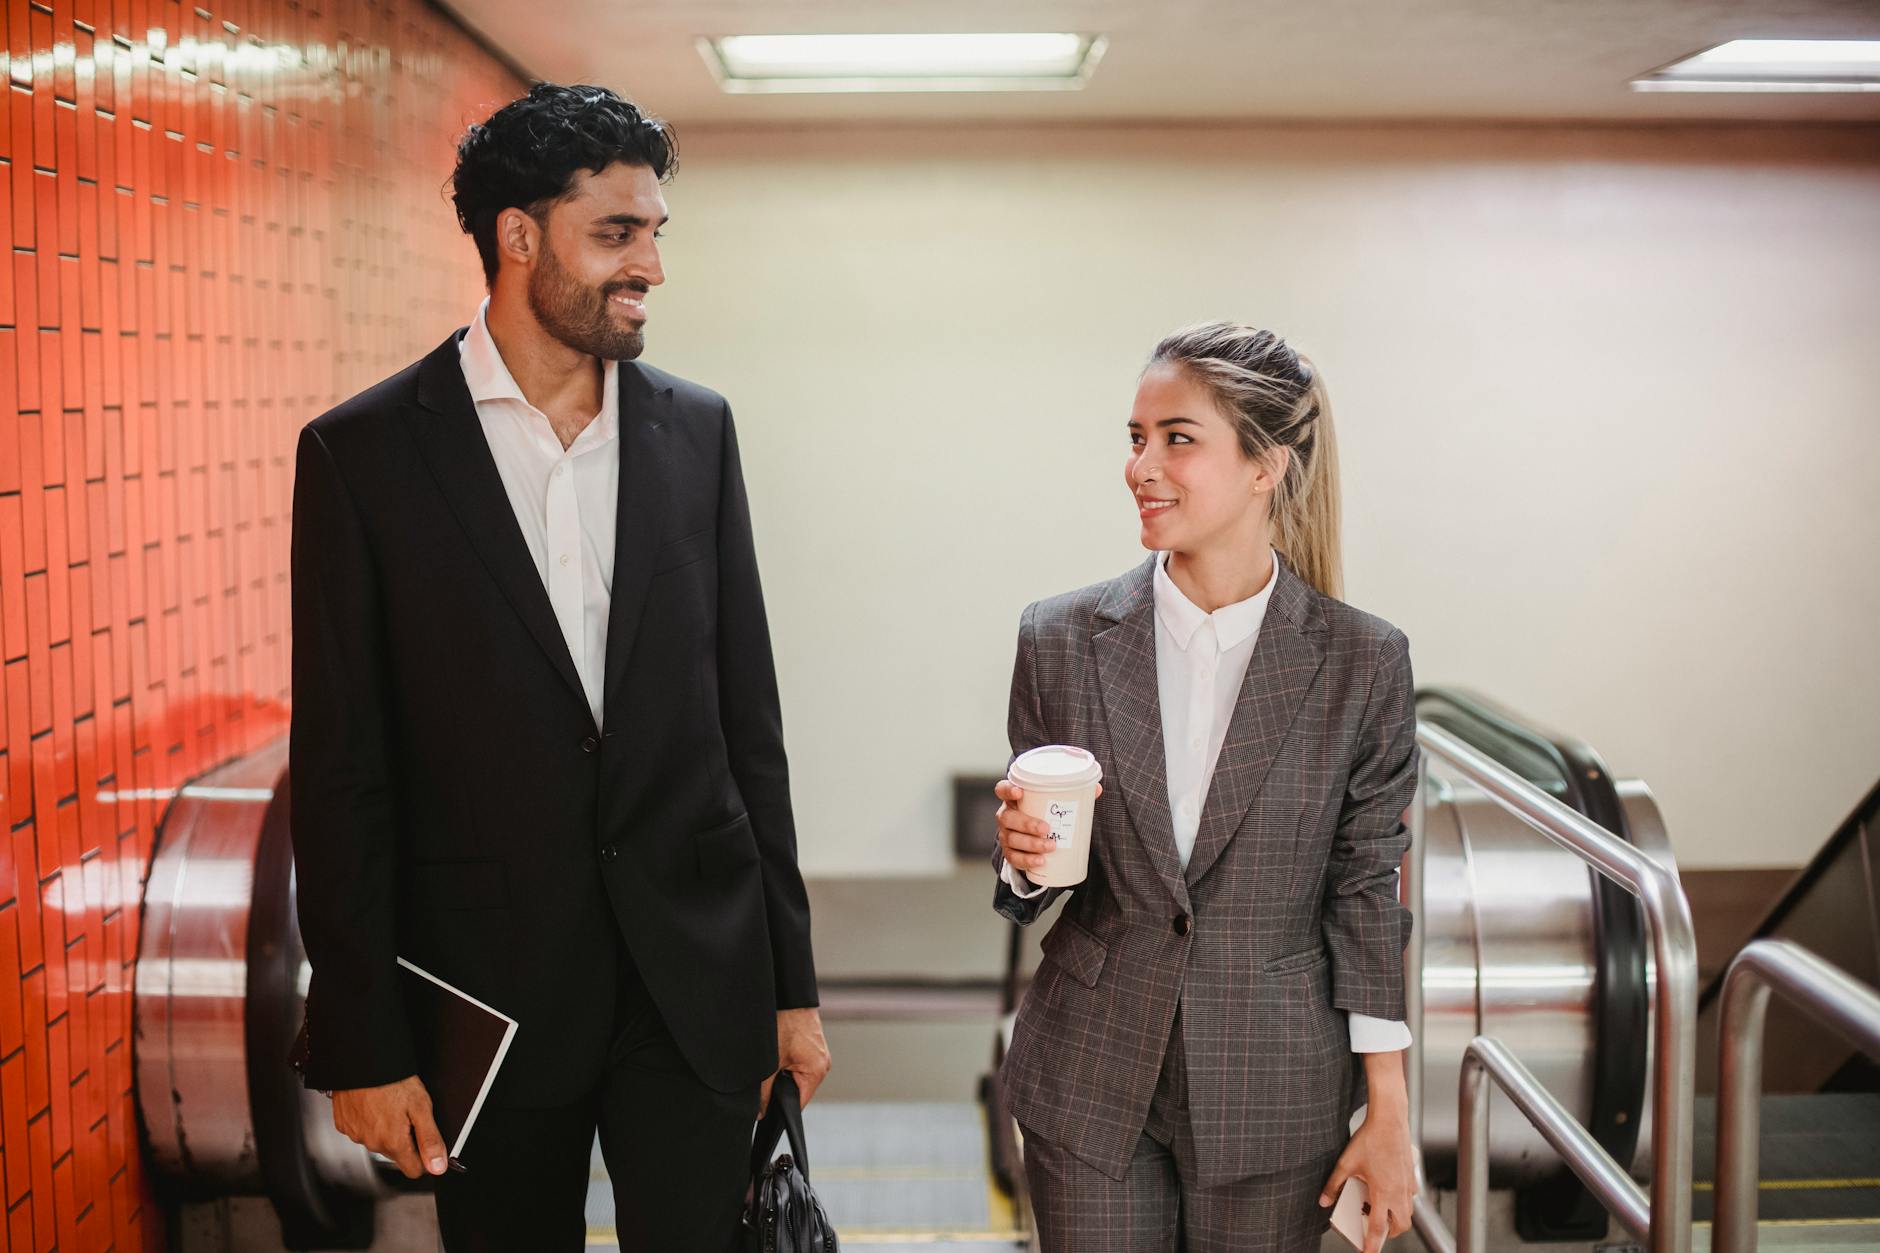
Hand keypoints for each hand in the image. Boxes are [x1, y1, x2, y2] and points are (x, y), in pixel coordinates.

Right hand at [331, 1075, 448, 1178]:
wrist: (364, 1062)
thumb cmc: (392, 1081)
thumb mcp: (421, 1108)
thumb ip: (430, 1140)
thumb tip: (438, 1166)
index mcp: (393, 1142)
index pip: (413, 1169)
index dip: (424, 1158)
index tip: (426, 1143)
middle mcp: (372, 1143)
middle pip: (396, 1154)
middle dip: (405, 1139)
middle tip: (407, 1114)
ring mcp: (356, 1135)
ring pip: (378, 1142)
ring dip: (386, 1130)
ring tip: (389, 1106)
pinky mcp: (344, 1125)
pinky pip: (361, 1131)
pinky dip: (369, 1122)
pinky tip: (374, 1105)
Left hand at [761, 1007, 831, 1115]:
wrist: (790, 996)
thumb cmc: (785, 1023)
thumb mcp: (770, 1062)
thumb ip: (764, 1091)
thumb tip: (760, 1112)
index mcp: (817, 1071)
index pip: (800, 1103)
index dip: (781, 1108)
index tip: (766, 1108)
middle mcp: (822, 1063)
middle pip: (799, 1090)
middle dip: (781, 1087)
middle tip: (768, 1074)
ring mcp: (819, 1053)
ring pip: (798, 1075)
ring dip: (784, 1072)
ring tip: (775, 1059)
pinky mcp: (813, 1045)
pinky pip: (800, 1062)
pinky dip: (787, 1061)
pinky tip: (779, 1050)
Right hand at [995, 779, 1101, 874]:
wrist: (1034, 836)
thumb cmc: (1044, 814)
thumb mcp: (1054, 803)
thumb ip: (1074, 794)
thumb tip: (1097, 789)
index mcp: (1014, 799)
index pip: (1002, 790)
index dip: (1008, 790)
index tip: (1020, 792)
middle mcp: (1006, 816)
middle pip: (1008, 817)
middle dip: (1027, 823)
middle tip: (1047, 829)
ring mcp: (1006, 835)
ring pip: (1012, 839)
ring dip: (1031, 844)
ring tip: (1050, 847)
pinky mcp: (1010, 852)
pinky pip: (1014, 858)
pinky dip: (1027, 860)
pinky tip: (1040, 861)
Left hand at [1320, 1104, 1416, 1252]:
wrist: (1389, 1120)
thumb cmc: (1370, 1139)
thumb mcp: (1345, 1163)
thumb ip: (1334, 1184)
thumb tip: (1324, 1200)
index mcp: (1383, 1193)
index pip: (1377, 1227)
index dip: (1372, 1243)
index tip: (1368, 1252)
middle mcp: (1399, 1192)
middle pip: (1400, 1226)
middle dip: (1389, 1233)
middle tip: (1375, 1231)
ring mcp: (1407, 1184)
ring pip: (1407, 1213)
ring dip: (1396, 1218)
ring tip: (1380, 1211)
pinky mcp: (1411, 1175)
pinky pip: (1410, 1197)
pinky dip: (1401, 1202)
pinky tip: (1388, 1192)